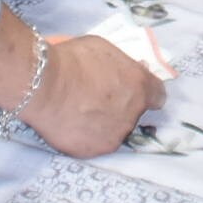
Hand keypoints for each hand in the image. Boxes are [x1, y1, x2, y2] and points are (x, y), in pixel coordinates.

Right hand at [18, 34, 164, 159]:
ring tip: (81, 112)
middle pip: (133, 114)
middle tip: (98, 97)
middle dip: (121, 107)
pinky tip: (72, 124)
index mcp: (140, 87)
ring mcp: (112, 136)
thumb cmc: (74, 60)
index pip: (158, 96)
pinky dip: (86, 136)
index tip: (132, 90)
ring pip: (114, 131)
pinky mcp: (92, 151)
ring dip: (104, 123)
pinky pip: (93, 144)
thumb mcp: (106, 50)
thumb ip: (122, 67)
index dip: (145, 92)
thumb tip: (126, 73)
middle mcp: (132, 115)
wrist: (44, 85)